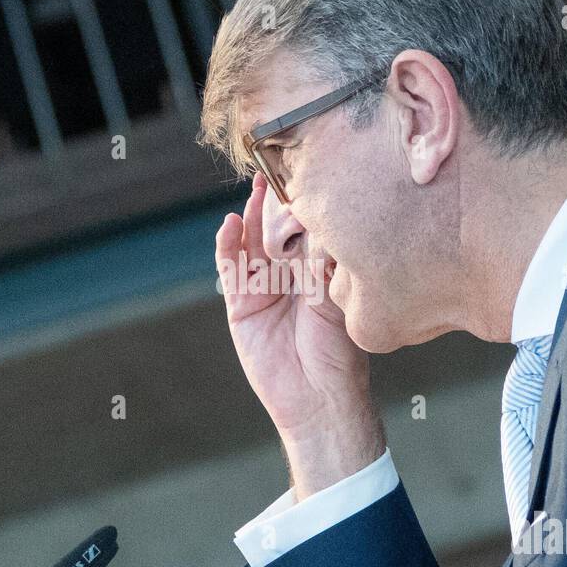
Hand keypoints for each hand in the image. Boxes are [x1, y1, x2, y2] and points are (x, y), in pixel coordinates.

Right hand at [215, 174, 383, 498]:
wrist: (318, 398)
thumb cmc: (339, 353)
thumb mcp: (335, 301)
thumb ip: (322, 265)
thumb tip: (320, 224)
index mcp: (316, 273)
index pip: (307, 229)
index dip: (304, 202)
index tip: (308, 171)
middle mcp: (289, 277)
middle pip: (277, 229)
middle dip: (277, 201)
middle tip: (277, 168)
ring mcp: (262, 289)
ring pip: (253, 244)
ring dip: (253, 216)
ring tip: (256, 188)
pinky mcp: (240, 306)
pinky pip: (230, 269)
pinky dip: (228, 246)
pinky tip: (230, 224)